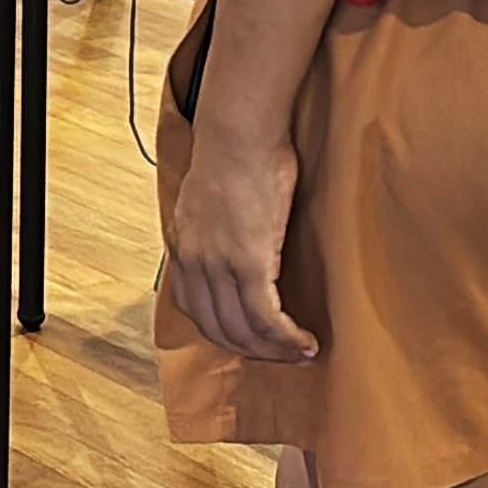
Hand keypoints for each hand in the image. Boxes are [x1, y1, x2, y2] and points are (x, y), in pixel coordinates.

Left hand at [163, 131, 318, 363]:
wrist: (238, 132)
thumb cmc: (234, 155)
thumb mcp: (209, 200)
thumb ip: (213, 229)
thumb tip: (233, 243)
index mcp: (182, 247)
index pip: (194, 310)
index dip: (225, 333)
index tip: (252, 340)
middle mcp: (193, 262)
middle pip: (218, 329)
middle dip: (252, 351)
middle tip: (283, 355)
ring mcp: (217, 265)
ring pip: (243, 331)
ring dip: (274, 351)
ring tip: (301, 352)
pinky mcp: (248, 262)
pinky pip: (266, 318)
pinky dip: (286, 338)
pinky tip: (306, 342)